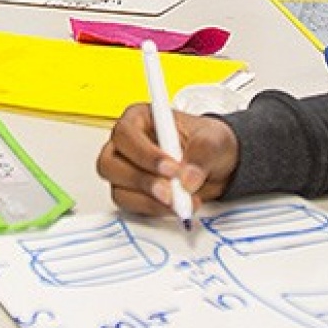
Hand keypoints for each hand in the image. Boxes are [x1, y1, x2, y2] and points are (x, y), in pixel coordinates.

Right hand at [96, 103, 238, 217]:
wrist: (217, 166)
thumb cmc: (209, 144)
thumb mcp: (214, 140)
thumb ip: (201, 155)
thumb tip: (187, 179)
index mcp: (139, 118)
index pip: (126, 133)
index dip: (145, 153)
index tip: (171, 169)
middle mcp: (126, 144)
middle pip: (110, 162)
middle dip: (142, 180)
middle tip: (171, 193)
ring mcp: (125, 170)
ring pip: (117, 187)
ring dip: (147, 199)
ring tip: (179, 202)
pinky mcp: (131, 192)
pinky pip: (129, 205)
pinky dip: (152, 209)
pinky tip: (175, 207)